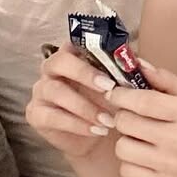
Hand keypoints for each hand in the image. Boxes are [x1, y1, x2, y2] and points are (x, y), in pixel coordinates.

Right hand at [25, 42, 117, 161]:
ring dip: (85, 106)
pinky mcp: (37, 114)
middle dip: (84, 73)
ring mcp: (42, 91)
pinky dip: (77, 124)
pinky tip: (96, 130)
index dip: (90, 47)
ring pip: (56, 91)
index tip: (112, 60)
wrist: (100, 135)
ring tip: (108, 120)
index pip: (74, 41)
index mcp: (73, 54)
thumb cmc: (110, 102)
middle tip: (109, 88)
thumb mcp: (122, 84)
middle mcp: (52, 68)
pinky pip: (52, 117)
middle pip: (59, 61)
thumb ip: (127, 71)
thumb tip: (139, 63)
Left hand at [104, 58, 176, 176]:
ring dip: (126, 140)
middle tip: (132, 116)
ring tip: (140, 138)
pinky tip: (144, 156)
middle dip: (123, 116)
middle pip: (126, 123)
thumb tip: (137, 64)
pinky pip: (126, 170)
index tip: (115, 93)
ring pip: (122, 148)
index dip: (122, 95)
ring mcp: (170, 165)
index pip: (143, 101)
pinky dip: (130, 162)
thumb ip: (165, 79)